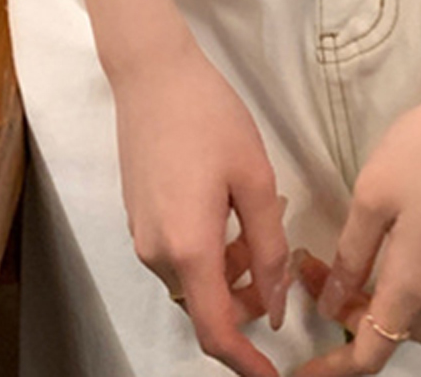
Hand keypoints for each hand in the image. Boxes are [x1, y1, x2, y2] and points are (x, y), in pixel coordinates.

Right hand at [110, 36, 291, 376]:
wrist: (152, 73)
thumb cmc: (209, 117)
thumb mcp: (254, 179)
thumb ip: (269, 248)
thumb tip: (276, 306)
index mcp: (188, 248)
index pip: (215, 332)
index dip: (245, 363)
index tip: (273, 376)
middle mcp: (157, 253)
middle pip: (206, 307)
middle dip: (247, 303)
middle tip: (282, 266)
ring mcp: (142, 236)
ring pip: (194, 280)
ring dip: (231, 273)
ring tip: (261, 223)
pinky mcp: (138, 217)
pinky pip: (179, 255)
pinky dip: (210, 252)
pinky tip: (232, 210)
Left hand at [286, 68, 420, 374]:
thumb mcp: (372, 196)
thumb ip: (350, 257)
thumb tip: (332, 304)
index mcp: (415, 285)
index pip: (371, 353)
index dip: (333, 367)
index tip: (303, 370)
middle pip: (395, 334)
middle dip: (354, 319)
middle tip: (320, 273)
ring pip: (419, 315)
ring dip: (383, 302)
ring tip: (353, 259)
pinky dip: (409, 285)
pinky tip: (393, 244)